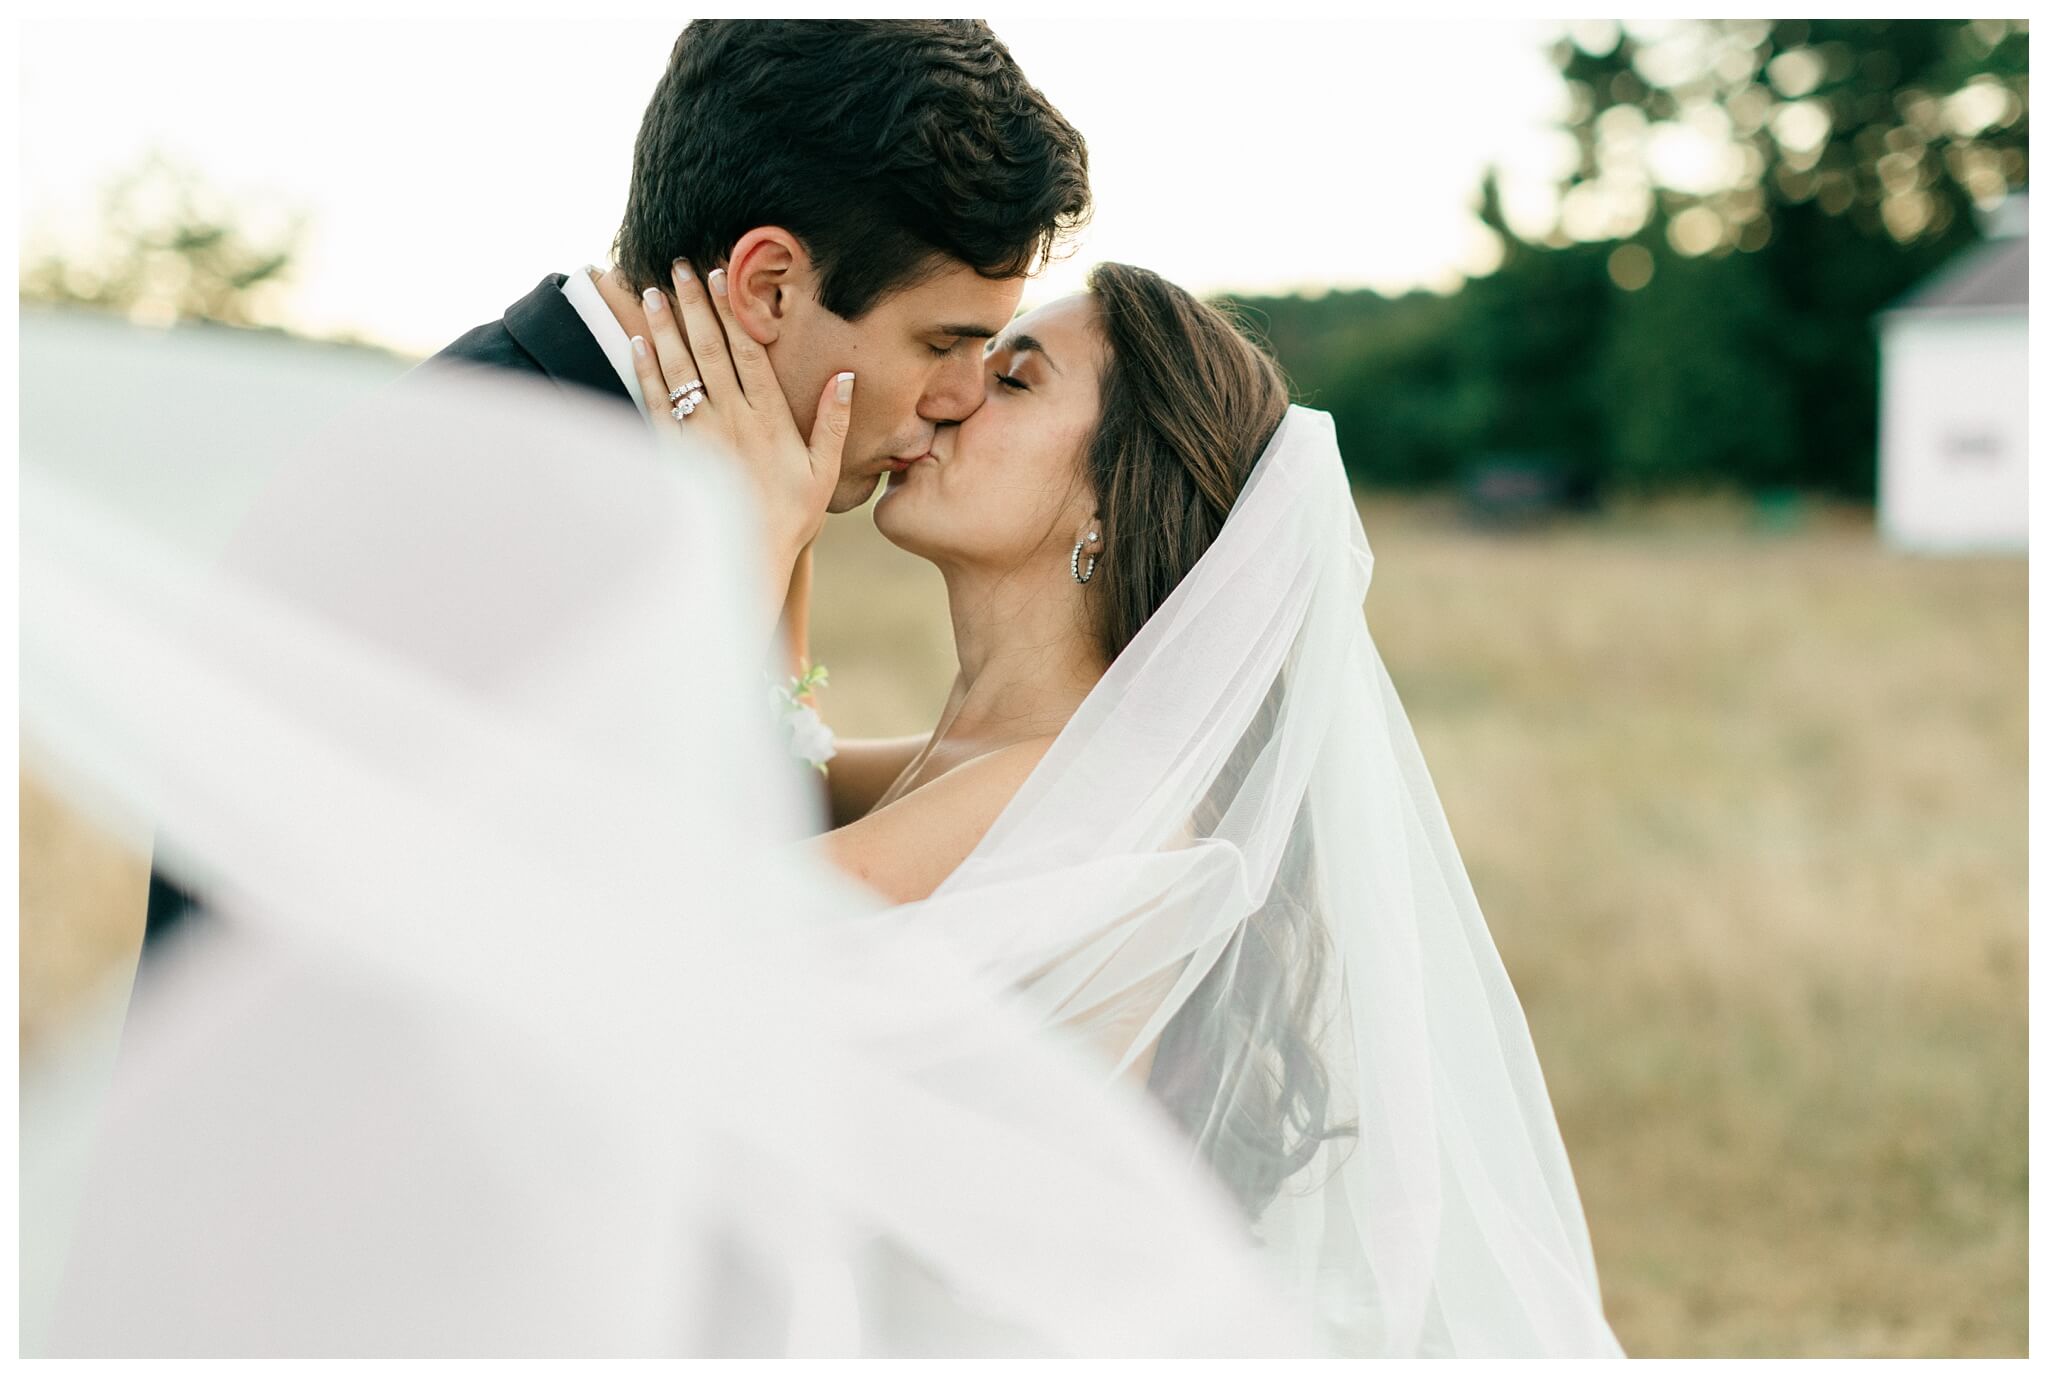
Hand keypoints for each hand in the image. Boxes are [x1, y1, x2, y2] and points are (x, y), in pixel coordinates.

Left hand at [630, 258, 853, 562]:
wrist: (745, 559)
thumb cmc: (790, 518)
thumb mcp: (825, 472)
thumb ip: (833, 423)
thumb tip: (845, 377)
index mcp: (769, 419)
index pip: (749, 352)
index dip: (733, 311)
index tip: (721, 277)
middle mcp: (731, 420)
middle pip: (709, 349)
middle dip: (693, 304)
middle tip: (678, 266)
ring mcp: (699, 435)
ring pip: (678, 370)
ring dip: (663, 327)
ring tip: (650, 291)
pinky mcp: (674, 453)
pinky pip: (656, 404)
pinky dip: (645, 372)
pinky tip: (637, 344)